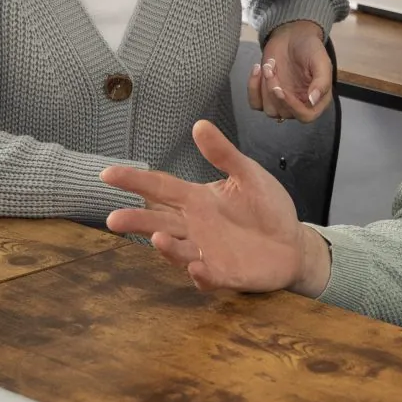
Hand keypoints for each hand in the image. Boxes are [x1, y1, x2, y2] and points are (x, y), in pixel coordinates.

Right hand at [103, 121, 329, 294]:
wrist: (294, 243)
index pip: (160, 187)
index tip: (107, 174)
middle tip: (113, 219)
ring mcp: (208, 252)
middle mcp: (195, 227)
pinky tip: (198, 267)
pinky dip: (202, 274)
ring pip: (179, 251)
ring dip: (167, 247)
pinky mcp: (226, 274)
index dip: (134, 180)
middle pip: (159, 222)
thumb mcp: (248, 174)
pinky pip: (210, 276)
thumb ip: (224, 154)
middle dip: (136, 220)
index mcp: (198, 200)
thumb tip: (199, 124)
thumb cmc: (267, 208)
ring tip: (156, 238)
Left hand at [250, 20, 331, 121]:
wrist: (292, 35)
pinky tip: (257, 69)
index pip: (305, 116)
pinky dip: (253, 89)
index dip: (293, 107)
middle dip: (274, 91)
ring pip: (270, 110)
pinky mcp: (266, 94)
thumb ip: (322, 81)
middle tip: (271, 67)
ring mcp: (281, 100)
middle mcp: (299, 104)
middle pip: (285, 112)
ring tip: (268, 65)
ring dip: (264, 88)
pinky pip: (256, 103)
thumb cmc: (310, 48)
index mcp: (316, 100)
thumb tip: (313, 100)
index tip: (282, 90)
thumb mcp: (321, 61)